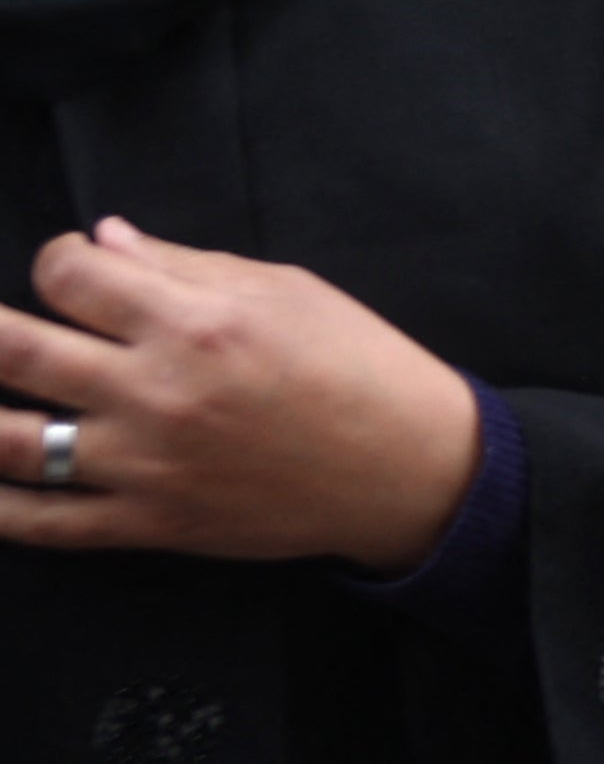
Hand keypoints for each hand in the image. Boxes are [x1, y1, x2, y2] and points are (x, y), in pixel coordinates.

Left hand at [0, 216, 482, 572]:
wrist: (405, 466)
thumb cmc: (358, 362)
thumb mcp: (287, 290)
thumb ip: (187, 265)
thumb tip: (104, 241)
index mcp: (196, 322)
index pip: (71, 275)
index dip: (55, 258)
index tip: (68, 267)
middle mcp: (157, 391)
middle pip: (16, 350)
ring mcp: (145, 464)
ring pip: (8, 441)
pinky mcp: (149, 522)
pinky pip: (42, 522)